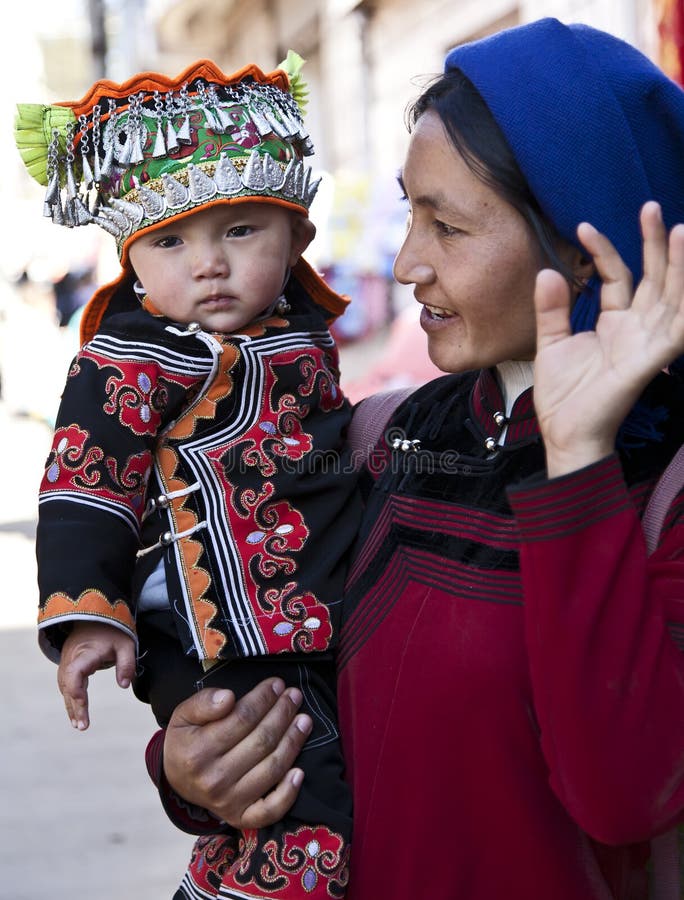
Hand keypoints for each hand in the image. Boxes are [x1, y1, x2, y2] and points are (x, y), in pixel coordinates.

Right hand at [57, 621, 135, 730]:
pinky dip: (70, 697)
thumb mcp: (126, 644)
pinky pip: (66, 683)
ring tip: (79, 724)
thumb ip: (127, 664)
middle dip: (74, 707)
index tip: (84, 707)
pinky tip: (76, 712)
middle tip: (82, 726)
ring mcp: (67, 661)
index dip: (76, 692)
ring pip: (65, 686)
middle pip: (67, 685)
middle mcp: (71, 658)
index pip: (74, 674)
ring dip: (71, 705)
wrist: (96, 614)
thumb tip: (124, 685)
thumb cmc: (113, 631)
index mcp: (85, 652)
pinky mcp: (68, 664)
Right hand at [163, 680, 311, 829]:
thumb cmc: (186, 740)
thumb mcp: (183, 714)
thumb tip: (228, 698)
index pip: (242, 719)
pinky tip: (300, 772)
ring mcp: (228, 801)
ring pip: (271, 768)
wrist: (177, 778)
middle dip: (282, 714)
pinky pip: (269, 811)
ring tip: (304, 720)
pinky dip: (288, 794)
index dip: (263, 699)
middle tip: (294, 696)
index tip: (276, 684)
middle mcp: (214, 780)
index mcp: (198, 752)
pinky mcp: (239, 817)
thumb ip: (203, 702)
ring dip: (293, 742)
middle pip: (261, 741)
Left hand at [533, 202, 683, 476]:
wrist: (564, 433)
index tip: (583, 227)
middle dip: (655, 244)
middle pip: (654, 279)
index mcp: (615, 323)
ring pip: (672, 298)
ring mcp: (647, 344)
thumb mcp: (552, 343)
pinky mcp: (650, 361)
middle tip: (650, 206)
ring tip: (680, 230)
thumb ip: (553, 309)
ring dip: (679, 266)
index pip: (617, 277)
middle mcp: (637, 329)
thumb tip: (549, 271)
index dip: (604, 251)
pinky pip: (677, 332)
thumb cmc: (563, 395)